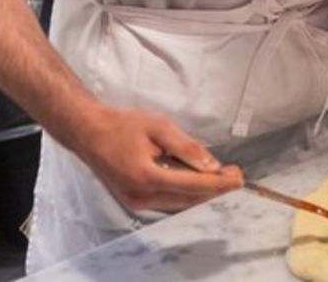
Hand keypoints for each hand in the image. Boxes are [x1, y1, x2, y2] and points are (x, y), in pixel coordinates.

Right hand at [75, 105, 242, 211]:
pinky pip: (169, 200)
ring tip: (223, 177)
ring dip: (203, 192)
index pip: (191, 186)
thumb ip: (186, 146)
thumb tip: (211, 165)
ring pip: (180, 202)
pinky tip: (200, 181)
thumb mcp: (159, 127)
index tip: (238, 178)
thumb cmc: (123, 126)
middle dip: (215, 189)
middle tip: (237, 176)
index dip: (218, 184)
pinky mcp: (135, 200)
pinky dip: (187, 192)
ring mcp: (136, 202)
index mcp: (146, 177)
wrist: (89, 133)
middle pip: (188, 199)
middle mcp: (141, 196)